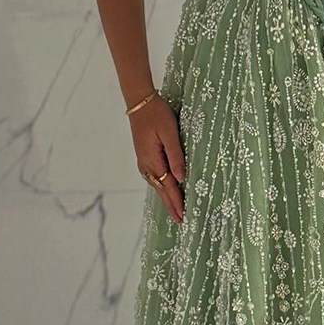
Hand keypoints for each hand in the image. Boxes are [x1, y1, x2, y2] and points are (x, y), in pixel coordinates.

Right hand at [130, 95, 184, 223]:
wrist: (140, 102)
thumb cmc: (157, 114)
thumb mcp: (169, 133)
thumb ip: (176, 156)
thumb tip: (181, 178)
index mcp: (153, 161)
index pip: (168, 187)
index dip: (177, 202)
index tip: (183, 217)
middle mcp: (146, 165)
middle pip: (161, 190)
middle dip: (171, 205)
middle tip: (180, 221)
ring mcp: (144, 161)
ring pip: (157, 184)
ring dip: (166, 197)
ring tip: (175, 210)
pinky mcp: (145, 156)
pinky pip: (155, 177)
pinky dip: (162, 187)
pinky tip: (166, 189)